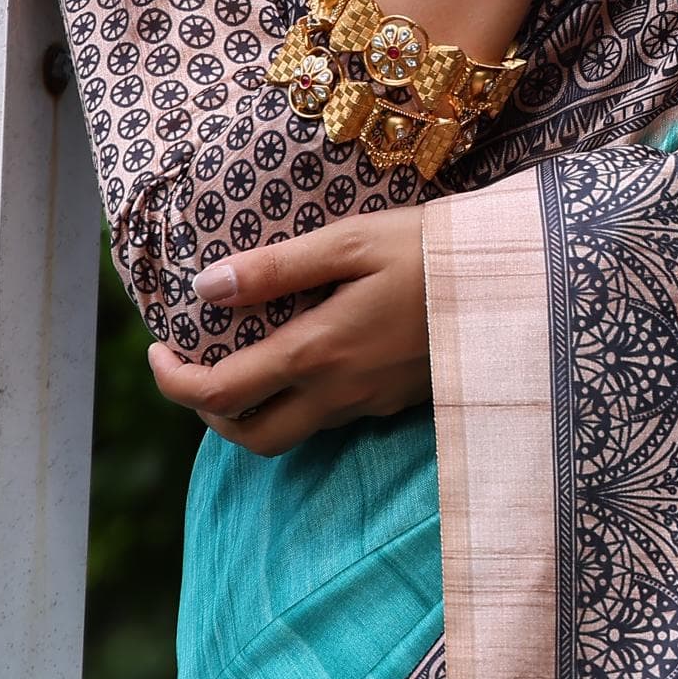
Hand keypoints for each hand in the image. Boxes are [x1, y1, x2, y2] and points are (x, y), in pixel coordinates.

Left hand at [151, 208, 428, 454]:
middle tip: (196, 367)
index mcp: (317, 352)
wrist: (517, 280)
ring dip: (253, 409)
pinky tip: (309, 352)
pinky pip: (332, 417)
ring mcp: (371, 404)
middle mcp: (339, 393)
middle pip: (249, 437)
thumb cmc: (434, 249)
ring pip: (292, 432)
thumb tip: (206, 288)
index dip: (172, 380)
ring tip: (247, 359)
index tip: (159, 347)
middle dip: (207, 412)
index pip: (219, 395)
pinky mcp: (398, 403)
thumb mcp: (351, 241)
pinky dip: (300, 398)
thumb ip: (275, 268)